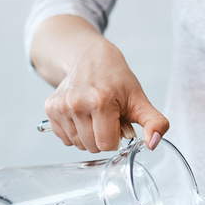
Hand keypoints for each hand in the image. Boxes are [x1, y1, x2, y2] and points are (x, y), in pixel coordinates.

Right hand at [31, 15, 168, 152]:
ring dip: (88, 136)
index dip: (115, 137)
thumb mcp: (140, 100)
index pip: (106, 145)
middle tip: (106, 118)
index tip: (117, 121)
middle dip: (102, 137)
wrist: (89, 58)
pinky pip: (64, 138)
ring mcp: (61, 106)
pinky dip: (74, 132)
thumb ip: (153, 122)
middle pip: (92, 147)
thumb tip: (153, 143)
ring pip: (77, 144)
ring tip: (93, 116)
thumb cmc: (116, 80)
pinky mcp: (50, 108)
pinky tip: (81, 116)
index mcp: (101, 101)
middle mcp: (77, 103)